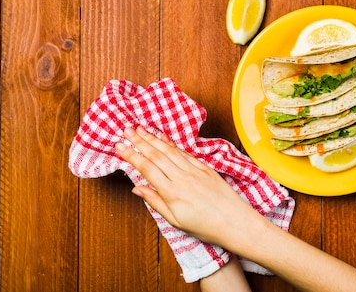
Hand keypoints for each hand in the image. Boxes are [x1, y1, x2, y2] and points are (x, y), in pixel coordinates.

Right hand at [116, 126, 259, 245]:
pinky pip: (185, 153)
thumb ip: (156, 202)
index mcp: (172, 193)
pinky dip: (172, 144)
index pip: (147, 169)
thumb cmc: (206, 226)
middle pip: (156, 155)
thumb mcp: (176, 220)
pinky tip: (163, 138)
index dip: (131, 155)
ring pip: (170, 151)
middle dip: (139, 141)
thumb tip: (137, 188)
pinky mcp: (205, 168)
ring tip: (140, 129)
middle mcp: (183, 178)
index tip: (119, 146)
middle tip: (126, 130)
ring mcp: (195, 171)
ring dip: (153, 139)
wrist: (235, 222)